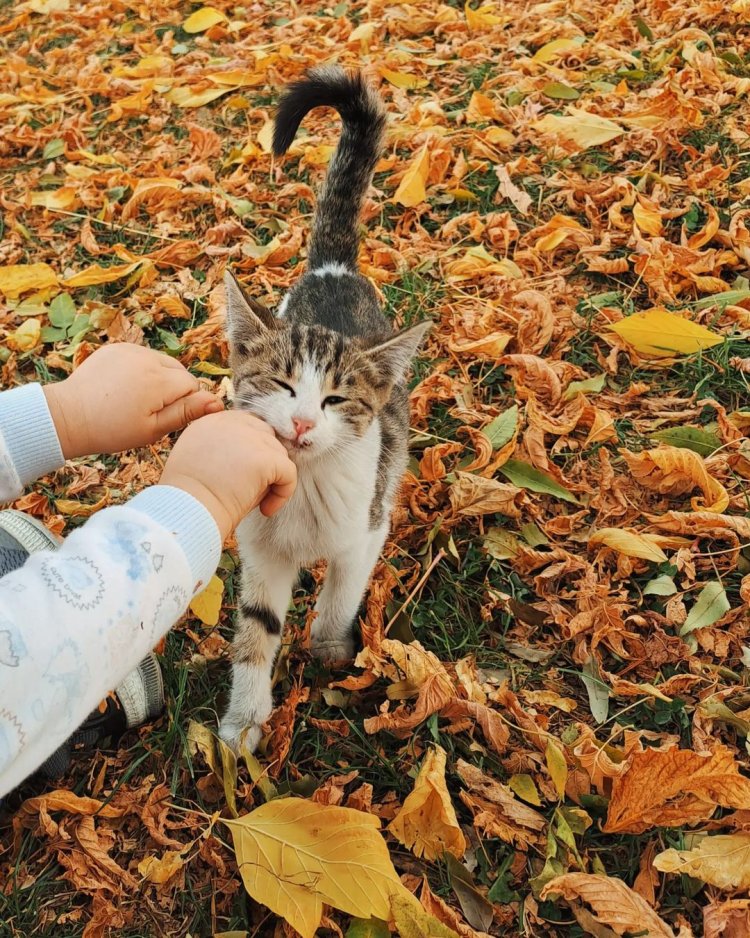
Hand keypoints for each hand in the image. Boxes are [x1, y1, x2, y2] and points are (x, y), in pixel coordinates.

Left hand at [43, 344, 222, 458]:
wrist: (68, 417)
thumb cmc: (112, 430)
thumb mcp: (153, 428)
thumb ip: (187, 413)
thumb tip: (218, 402)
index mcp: (159, 379)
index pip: (192, 385)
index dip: (183, 404)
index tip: (162, 417)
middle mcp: (147, 357)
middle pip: (179, 371)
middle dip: (173, 389)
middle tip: (149, 410)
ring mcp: (130, 349)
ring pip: (163, 363)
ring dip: (159, 379)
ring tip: (137, 399)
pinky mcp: (117, 348)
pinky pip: (143, 357)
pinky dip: (141, 370)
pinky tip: (126, 388)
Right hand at [160, 411, 296, 540]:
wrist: (185, 513)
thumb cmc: (187, 500)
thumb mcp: (197, 462)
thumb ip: (222, 450)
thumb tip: (250, 460)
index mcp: (210, 422)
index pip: (246, 425)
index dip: (251, 451)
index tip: (244, 477)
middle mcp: (230, 422)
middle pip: (265, 435)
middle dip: (265, 461)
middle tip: (254, 488)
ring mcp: (249, 438)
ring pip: (279, 453)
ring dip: (273, 478)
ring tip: (256, 502)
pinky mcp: (264, 457)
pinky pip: (289, 472)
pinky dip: (283, 493)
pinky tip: (266, 510)